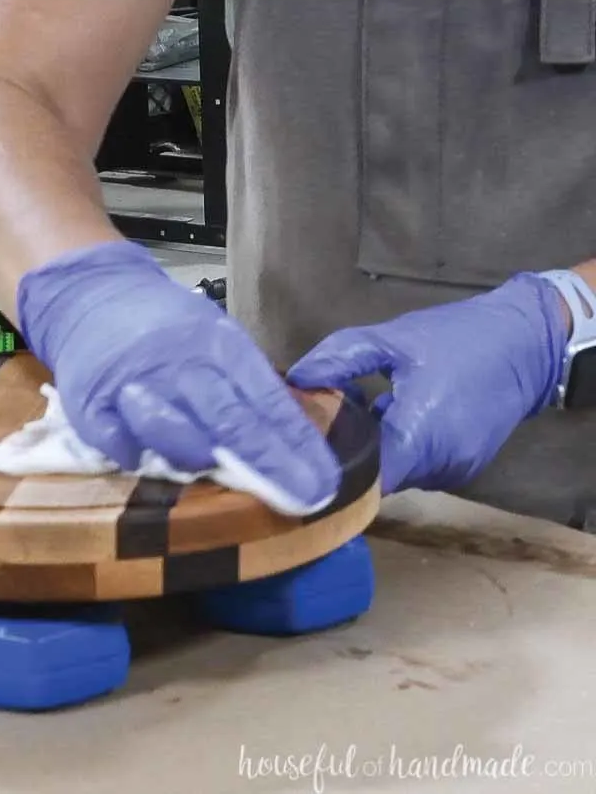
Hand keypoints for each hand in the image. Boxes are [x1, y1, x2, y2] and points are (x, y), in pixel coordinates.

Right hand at [16, 241, 340, 512]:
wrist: (91, 294)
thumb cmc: (165, 328)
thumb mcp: (214, 339)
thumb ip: (246, 388)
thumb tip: (296, 445)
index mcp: (217, 342)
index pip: (264, 398)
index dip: (295, 443)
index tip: (321, 481)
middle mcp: (179, 361)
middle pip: (227, 417)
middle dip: (268, 462)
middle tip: (302, 496)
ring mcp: (133, 381)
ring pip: (169, 428)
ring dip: (196, 455)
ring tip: (213, 469)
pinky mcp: (91, 401)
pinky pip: (116, 440)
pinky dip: (133, 455)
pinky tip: (146, 459)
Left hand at [286, 273, 568, 494]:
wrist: (526, 343)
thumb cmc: (457, 338)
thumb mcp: (391, 339)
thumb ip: (339, 360)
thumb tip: (296, 380)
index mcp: (419, 438)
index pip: (363, 482)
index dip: (330, 469)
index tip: (302, 447)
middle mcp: (439, 467)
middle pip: (377, 476)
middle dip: (347, 449)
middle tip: (316, 415)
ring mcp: (455, 470)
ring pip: (397, 470)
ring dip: (374, 445)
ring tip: (354, 403)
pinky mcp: (464, 464)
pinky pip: (419, 463)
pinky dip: (399, 443)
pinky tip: (386, 408)